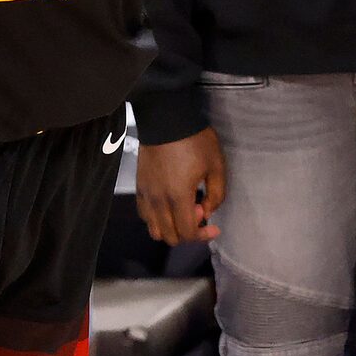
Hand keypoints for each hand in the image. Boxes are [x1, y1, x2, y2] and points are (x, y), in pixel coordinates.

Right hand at [132, 128, 225, 244]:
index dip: (203, 235)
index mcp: (178, 196)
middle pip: (170, 236)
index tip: (214, 227)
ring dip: (171, 228)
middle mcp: (158, 200)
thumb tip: (207, 212)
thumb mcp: (216, 165)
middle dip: (188, 232)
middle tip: (199, 212)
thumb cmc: (194, 140)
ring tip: (183, 209)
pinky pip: (144, 214)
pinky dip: (157, 218)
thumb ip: (216, 195)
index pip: (187, 233)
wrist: (167, 119)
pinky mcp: (139, 187)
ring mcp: (146, 194)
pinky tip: (169, 205)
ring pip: (154, 229)